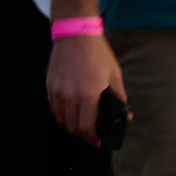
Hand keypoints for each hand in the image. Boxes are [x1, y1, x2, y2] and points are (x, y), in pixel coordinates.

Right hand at [46, 32, 126, 147]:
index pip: (86, 128)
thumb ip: (119, 98)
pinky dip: (62, 114)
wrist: (76, 34)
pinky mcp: (49, 86)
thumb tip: (126, 116)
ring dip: (71, 125)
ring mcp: (57, 91)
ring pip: (61, 120)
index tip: (98, 142)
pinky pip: (54, 108)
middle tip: (91, 133)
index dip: (92, 139)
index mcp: (88, 94)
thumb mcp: (114, 74)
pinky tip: (71, 109)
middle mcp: (70, 95)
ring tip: (81, 121)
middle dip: (83, 134)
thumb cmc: (97, 53)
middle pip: (72, 127)